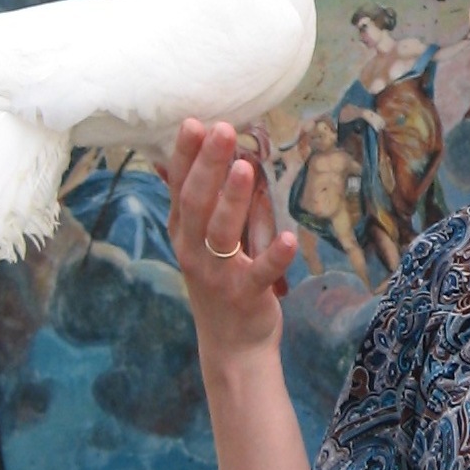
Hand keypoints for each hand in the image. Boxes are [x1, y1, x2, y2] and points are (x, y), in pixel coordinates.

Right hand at [164, 119, 296, 355]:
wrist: (232, 347)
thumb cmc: (222, 285)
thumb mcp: (204, 244)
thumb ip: (206, 205)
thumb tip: (209, 155)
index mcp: (184, 234)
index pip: (180, 188)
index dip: (186, 157)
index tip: (193, 123)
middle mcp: (194, 252)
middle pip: (198, 203)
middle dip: (209, 165)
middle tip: (222, 130)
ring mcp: (217, 276)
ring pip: (222, 232)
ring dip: (234, 199)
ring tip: (246, 167)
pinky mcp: (245, 296)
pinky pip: (260, 273)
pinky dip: (275, 257)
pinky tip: (288, 239)